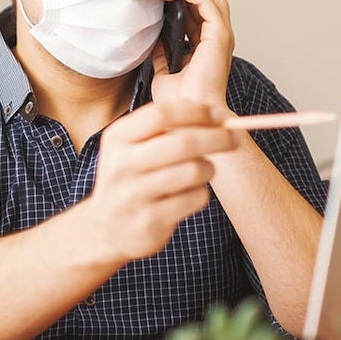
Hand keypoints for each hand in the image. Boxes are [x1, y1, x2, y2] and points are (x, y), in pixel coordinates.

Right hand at [86, 101, 238, 262]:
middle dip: (217, 137)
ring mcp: (134, 195)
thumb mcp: (132, 147)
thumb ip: (165, 128)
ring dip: (209, 168)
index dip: (196, 111)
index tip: (218, 114)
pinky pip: (194, 199)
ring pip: (193, 171)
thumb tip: (214, 113)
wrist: (105, 228)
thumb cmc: (131, 178)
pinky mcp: (149, 222)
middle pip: (183, 142)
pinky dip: (202, 193)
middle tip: (234, 138)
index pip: (162, 114)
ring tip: (206, 170)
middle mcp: (122, 165)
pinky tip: (193, 193)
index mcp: (118, 138)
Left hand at [151, 0, 234, 106]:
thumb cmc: (179, 101)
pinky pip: (209, 3)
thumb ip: (161, 48)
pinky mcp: (220, 37)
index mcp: (205, 41)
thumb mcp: (163, 68)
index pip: (196, 3)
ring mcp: (220, 35)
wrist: (187, 117)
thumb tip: (151, 31)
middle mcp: (216, 35)